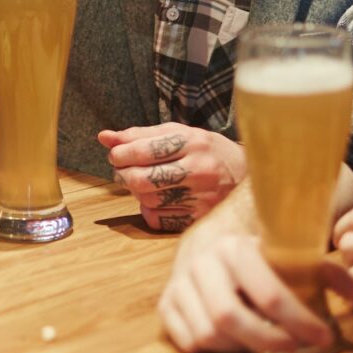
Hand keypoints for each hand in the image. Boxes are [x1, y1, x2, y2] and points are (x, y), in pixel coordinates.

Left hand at [98, 124, 243, 230]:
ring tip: (141, 182)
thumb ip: (141, 135)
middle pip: (142, 179)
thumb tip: (104, 137)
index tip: (115, 154)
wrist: (248, 175)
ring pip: (147, 200)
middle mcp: (199, 170)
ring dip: (135, 192)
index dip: (120, 153)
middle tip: (121, 170)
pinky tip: (157, 199)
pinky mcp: (200, 218)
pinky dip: (149, 209)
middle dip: (123, 174)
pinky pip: (158, 219)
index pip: (143, 150)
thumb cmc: (208, 151)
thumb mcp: (180, 134)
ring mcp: (201, 197)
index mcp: (193, 143)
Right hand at [158, 217, 334, 352]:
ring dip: (240, 346)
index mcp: (234, 247)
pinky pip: (189, 341)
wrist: (210, 247)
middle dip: (268, 341)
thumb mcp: (296, 260)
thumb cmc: (262, 261)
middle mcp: (201, 263)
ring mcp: (179, 285)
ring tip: (264, 342)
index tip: (324, 338)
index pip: (268, 294)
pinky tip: (236, 342)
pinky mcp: (166, 306)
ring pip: (208, 334)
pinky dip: (215, 349)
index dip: (299, 321)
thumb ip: (333, 275)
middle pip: (231, 318)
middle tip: (295, 349)